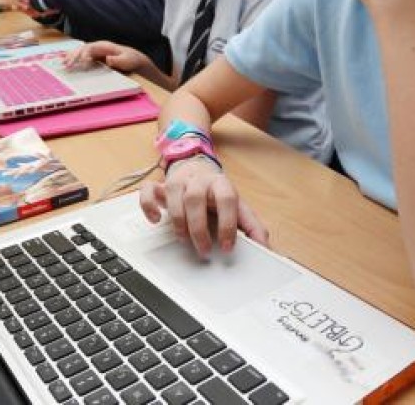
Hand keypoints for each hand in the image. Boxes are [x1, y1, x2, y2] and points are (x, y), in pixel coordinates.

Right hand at [65, 40, 147, 72]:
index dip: (84, 55)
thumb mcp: (127, 60)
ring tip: (63, 64)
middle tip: (67, 65)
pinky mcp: (93, 57)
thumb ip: (119, 60)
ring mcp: (94, 52)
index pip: (90, 48)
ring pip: (79, 52)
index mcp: (104, 46)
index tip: (81, 63)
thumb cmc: (130, 59)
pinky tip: (64, 62)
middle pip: (82, 49)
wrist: (133, 60)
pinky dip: (72, 59)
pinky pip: (80, 57)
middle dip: (74, 56)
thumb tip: (108, 59)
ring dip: (70, 57)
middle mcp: (97, 47)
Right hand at [139, 157, 268, 257]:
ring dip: (178, 220)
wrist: (196, 165)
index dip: (228, 223)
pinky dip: (149, 206)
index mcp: (221, 184)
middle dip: (199, 227)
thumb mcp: (238, 205)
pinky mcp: (160, 185)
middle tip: (203, 250)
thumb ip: (251, 226)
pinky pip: (149, 191)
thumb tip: (265, 246)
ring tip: (184, 239)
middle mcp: (199, 180)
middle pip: (196, 198)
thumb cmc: (217, 192)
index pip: (227, 199)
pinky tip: (157, 219)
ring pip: (173, 193)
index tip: (227, 246)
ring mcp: (178, 181)